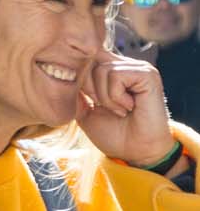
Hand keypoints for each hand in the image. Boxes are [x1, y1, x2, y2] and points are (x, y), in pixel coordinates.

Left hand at [76, 54, 172, 168]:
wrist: (135, 151)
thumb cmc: (113, 133)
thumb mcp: (84, 111)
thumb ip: (74, 92)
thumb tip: (61, 73)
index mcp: (111, 71)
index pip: (85, 59)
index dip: (78, 79)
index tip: (88, 102)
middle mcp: (125, 65)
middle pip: (90, 60)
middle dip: (88, 88)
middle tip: (102, 107)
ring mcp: (138, 68)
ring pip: (101, 69)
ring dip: (104, 97)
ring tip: (118, 110)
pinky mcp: (148, 74)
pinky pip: (116, 76)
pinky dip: (115, 96)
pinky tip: (128, 107)